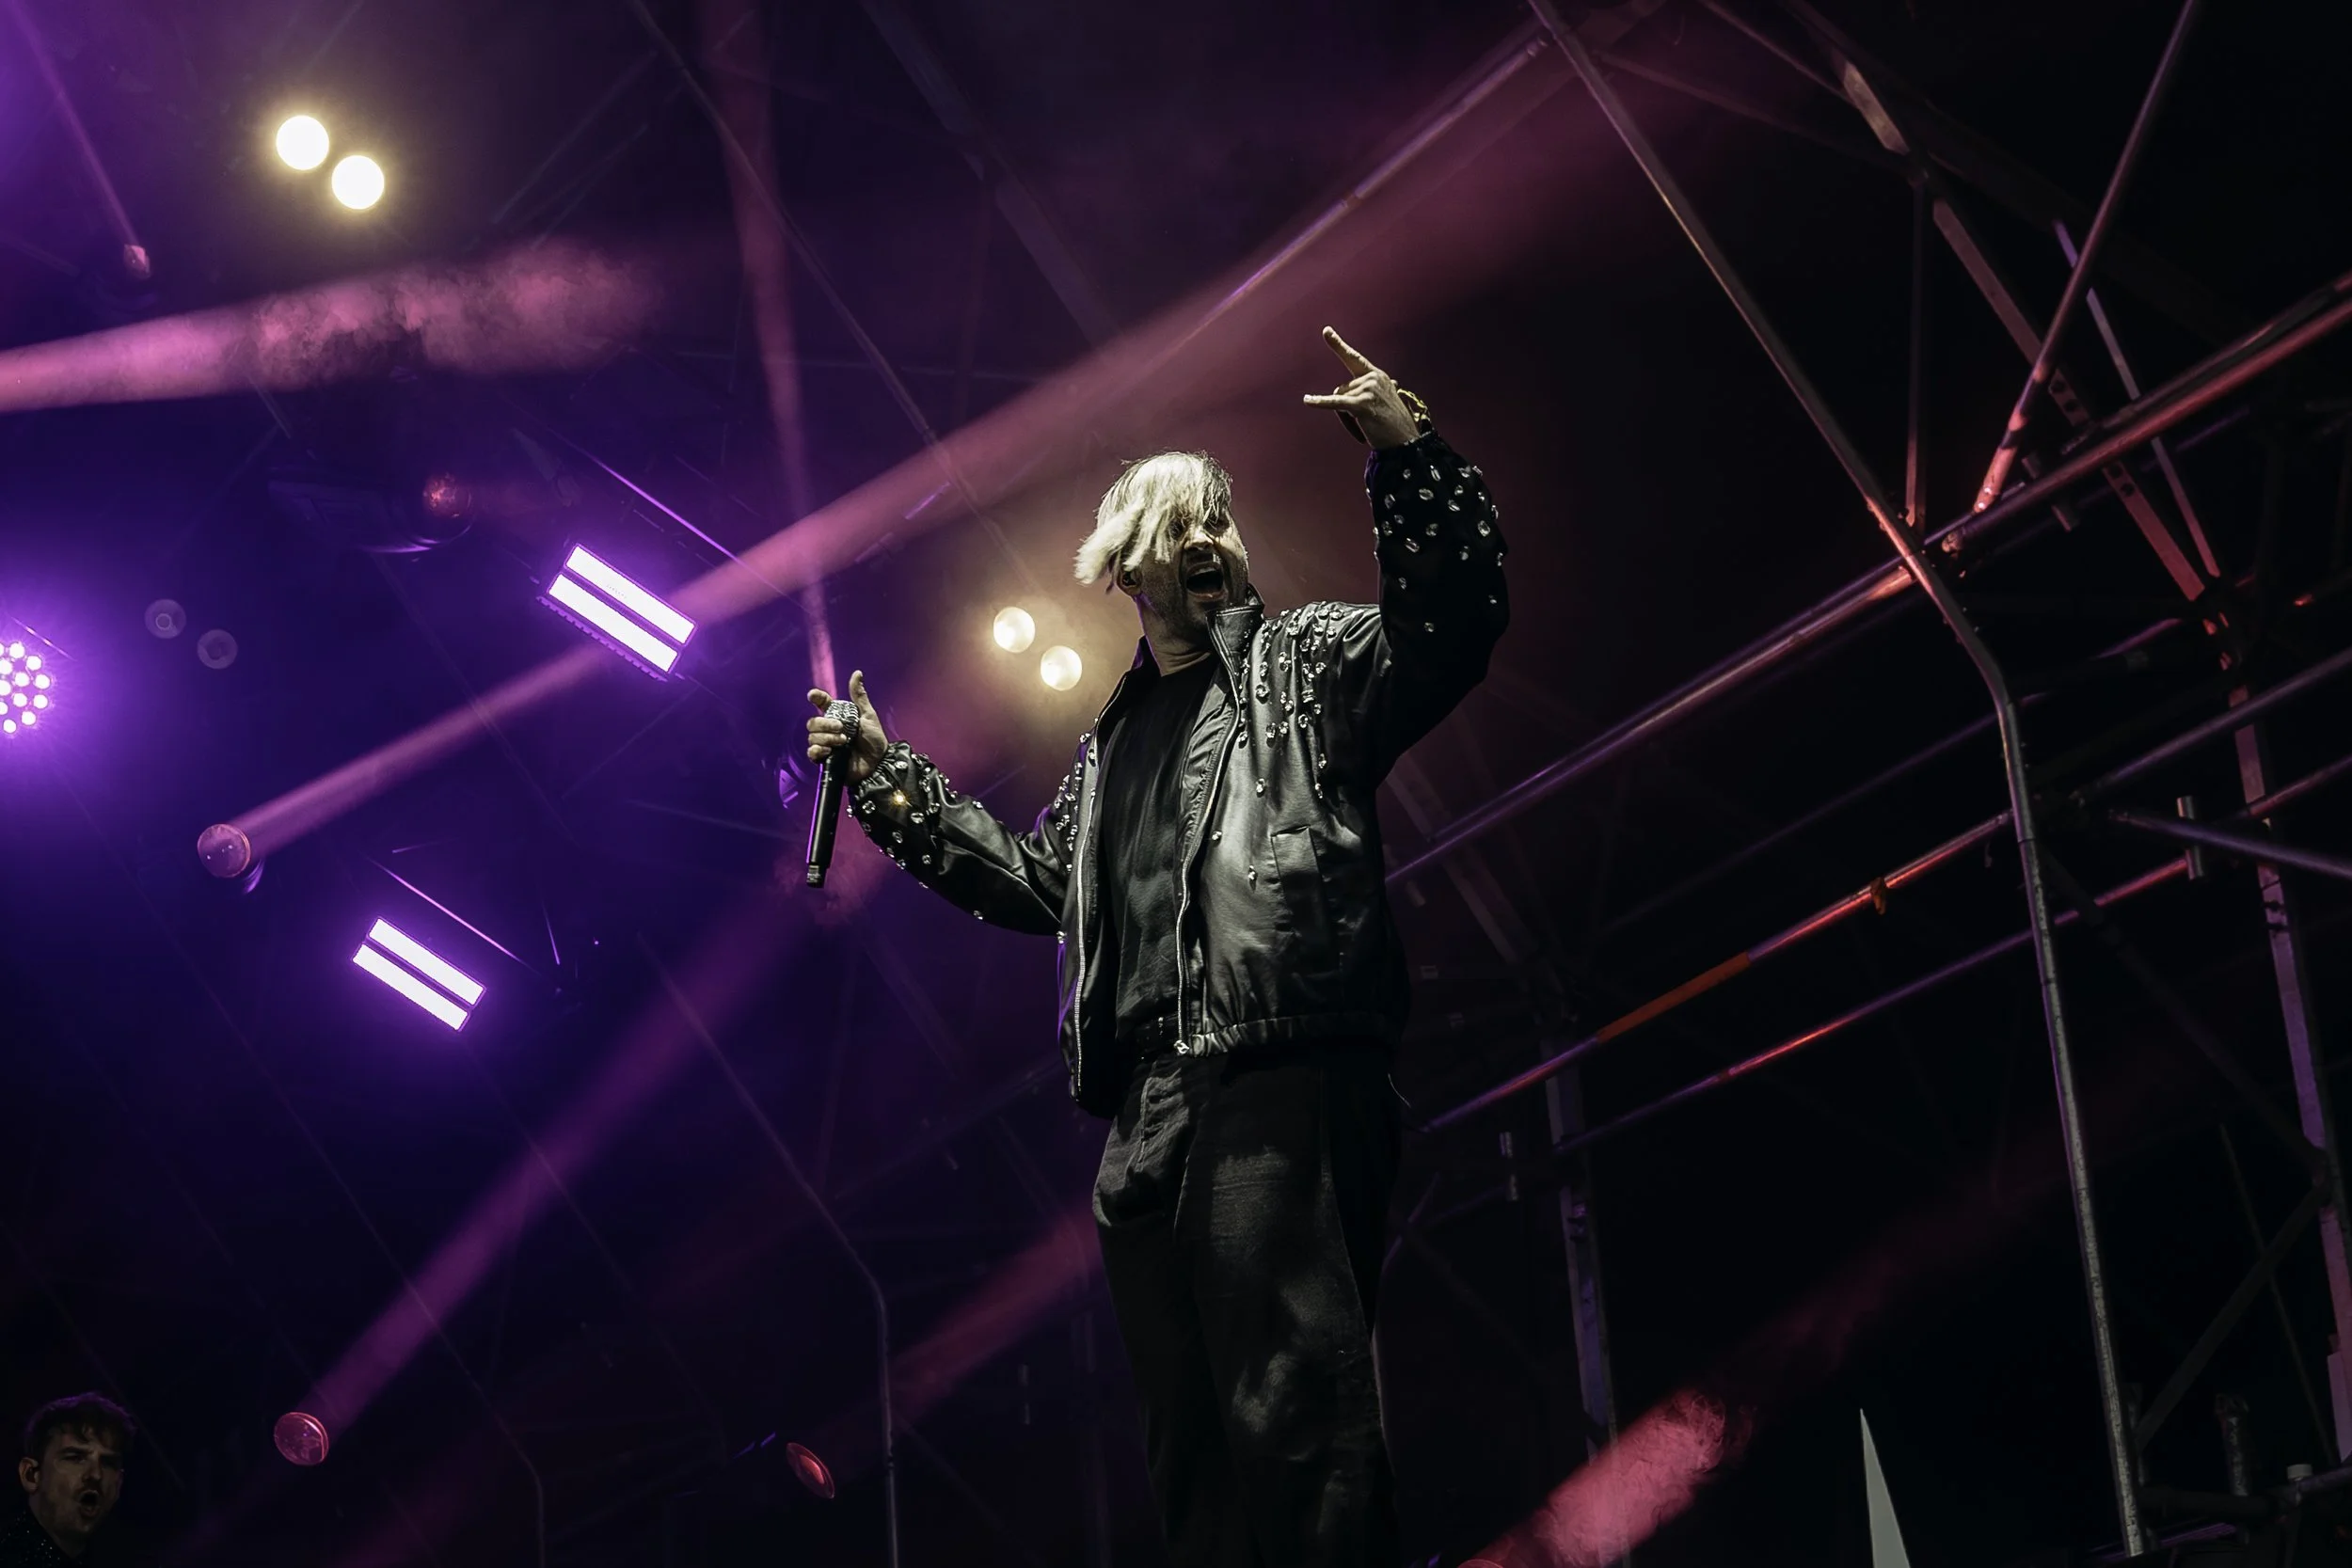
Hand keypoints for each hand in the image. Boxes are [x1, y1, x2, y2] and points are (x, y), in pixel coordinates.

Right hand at [805, 669, 889, 784]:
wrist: (878, 763)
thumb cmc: (875, 740)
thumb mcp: (868, 715)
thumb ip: (859, 696)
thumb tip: (857, 673)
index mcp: (839, 716)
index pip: (822, 704)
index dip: (816, 698)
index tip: (814, 696)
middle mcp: (830, 730)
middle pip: (813, 722)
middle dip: (825, 724)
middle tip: (841, 728)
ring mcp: (827, 744)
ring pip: (812, 736)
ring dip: (827, 738)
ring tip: (843, 742)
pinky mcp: (825, 759)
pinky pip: (812, 752)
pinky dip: (818, 749)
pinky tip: (830, 751)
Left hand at [1300, 326, 1420, 448]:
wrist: (1406, 442)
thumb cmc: (1395, 425)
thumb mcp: (1387, 401)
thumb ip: (1382, 390)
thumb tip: (1395, 382)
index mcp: (1377, 376)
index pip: (1354, 358)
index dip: (1338, 345)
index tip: (1326, 331)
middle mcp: (1373, 378)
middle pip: (1341, 389)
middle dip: (1344, 409)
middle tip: (1362, 426)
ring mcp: (1367, 390)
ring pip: (1338, 401)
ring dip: (1346, 419)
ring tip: (1364, 431)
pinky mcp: (1361, 405)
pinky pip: (1335, 403)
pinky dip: (1320, 402)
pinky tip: (1307, 400)